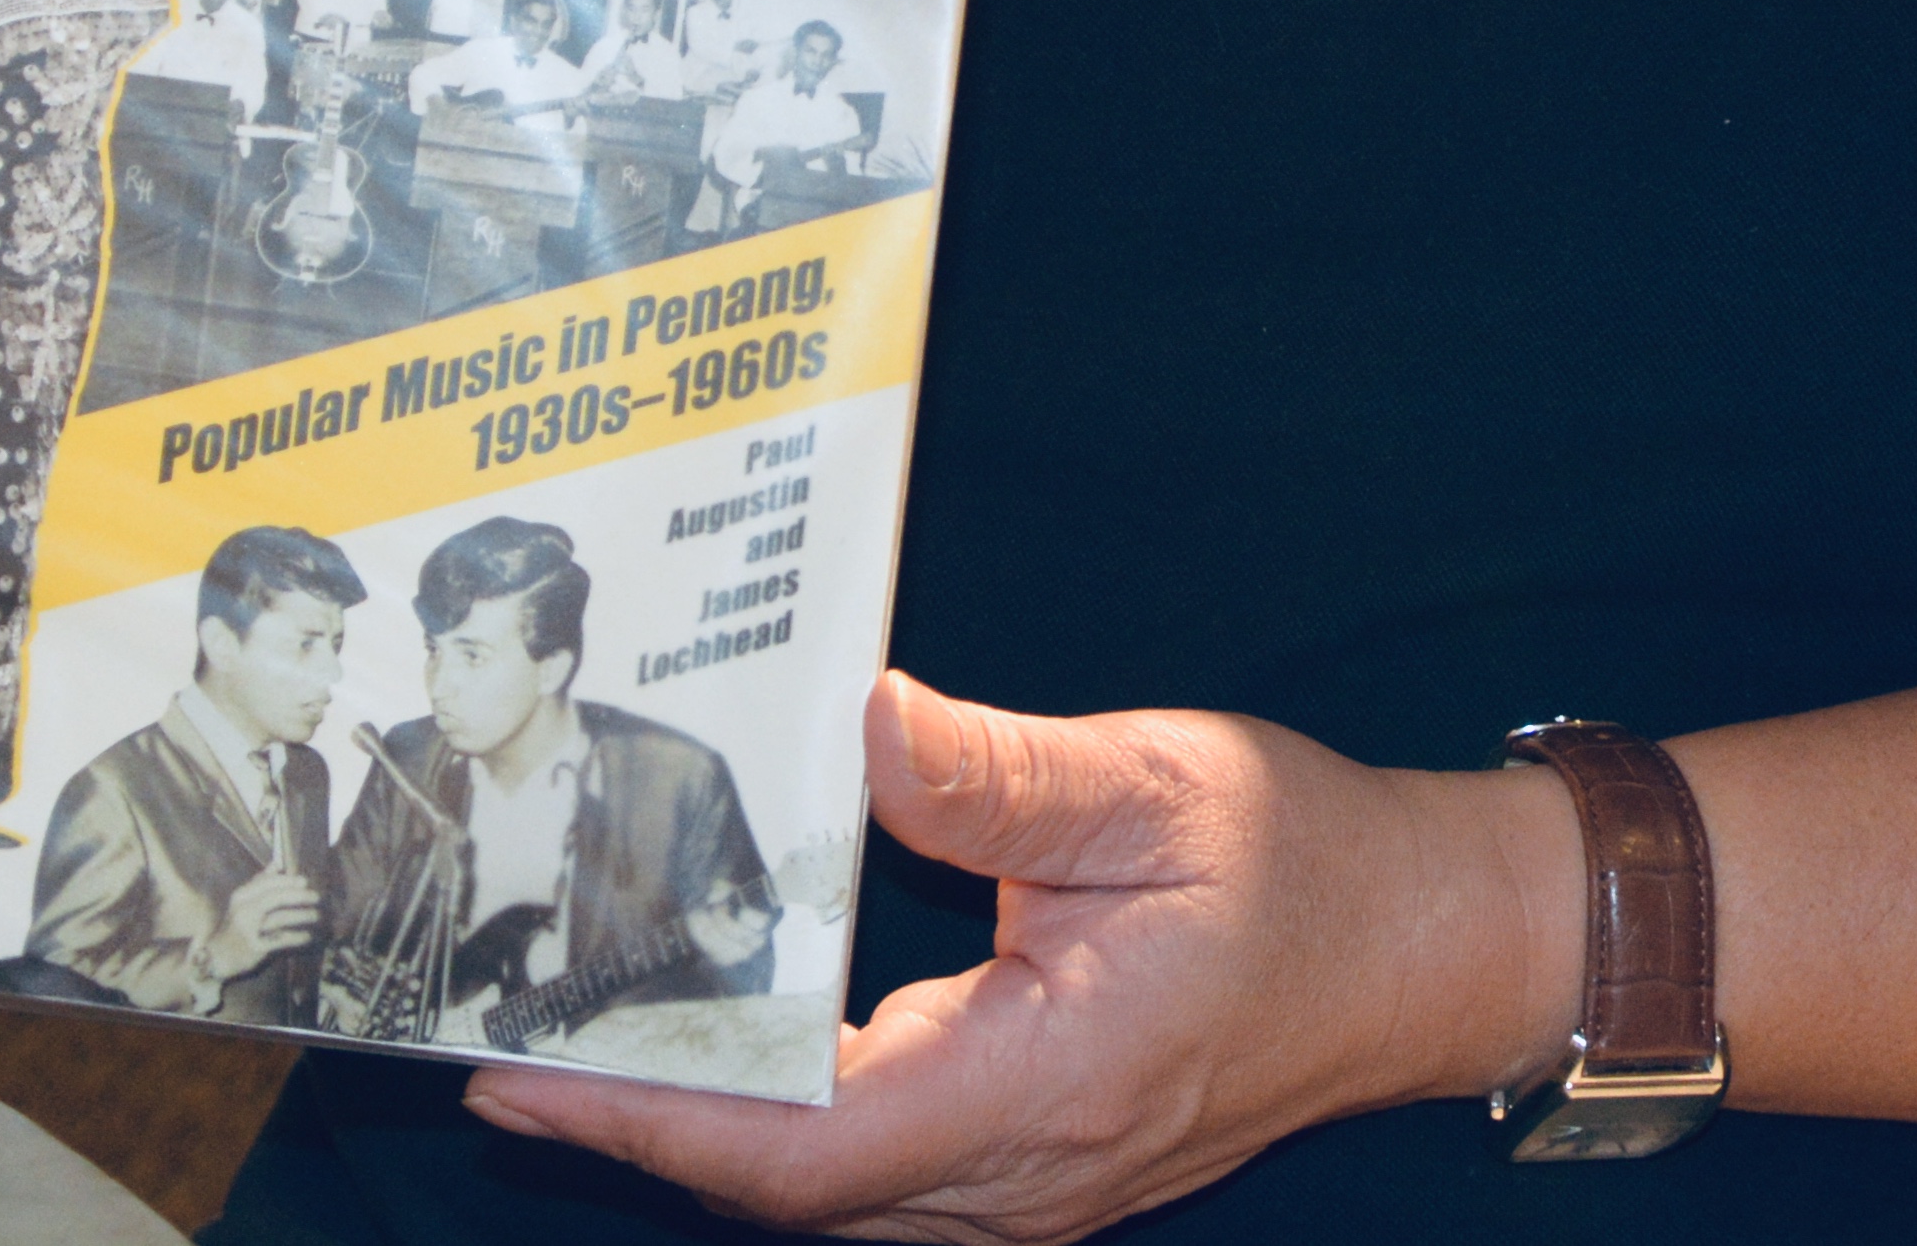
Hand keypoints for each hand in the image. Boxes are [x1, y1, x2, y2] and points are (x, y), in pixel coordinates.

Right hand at [225, 865, 325, 965]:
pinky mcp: (254, 947)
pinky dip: (296, 937)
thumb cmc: (235, 925)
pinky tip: (306, 936)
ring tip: (315, 915)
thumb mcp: (242, 902)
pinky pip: (280, 940)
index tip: (305, 881)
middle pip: (275, 898)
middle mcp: (243, 911)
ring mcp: (248, 930)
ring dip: (301, 916)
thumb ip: (260, 882)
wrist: (217, 957)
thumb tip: (277, 862)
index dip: (287, 881)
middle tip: (316, 896)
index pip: (267, 882)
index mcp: (241, 896)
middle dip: (298, 896)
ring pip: (280, 918)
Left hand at [460, 673, 1570, 1240]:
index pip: (805, 1145)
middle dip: (633, 1118)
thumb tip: (861, 719)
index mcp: (1047, 1087)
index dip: (650, 1116)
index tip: (518, 1066)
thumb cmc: (1306, 865)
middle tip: (491, 1026)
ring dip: (694, 1127)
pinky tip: (708, 1048)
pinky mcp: (1027, 1174)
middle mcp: (1024, 1178)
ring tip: (561, 1032)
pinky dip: (770, 1121)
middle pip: (786, 1189)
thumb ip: (998, 772)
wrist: (1425, 953)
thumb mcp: (1158, 783)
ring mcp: (1027, 1194)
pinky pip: (868, 1177)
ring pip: (820, 1197)